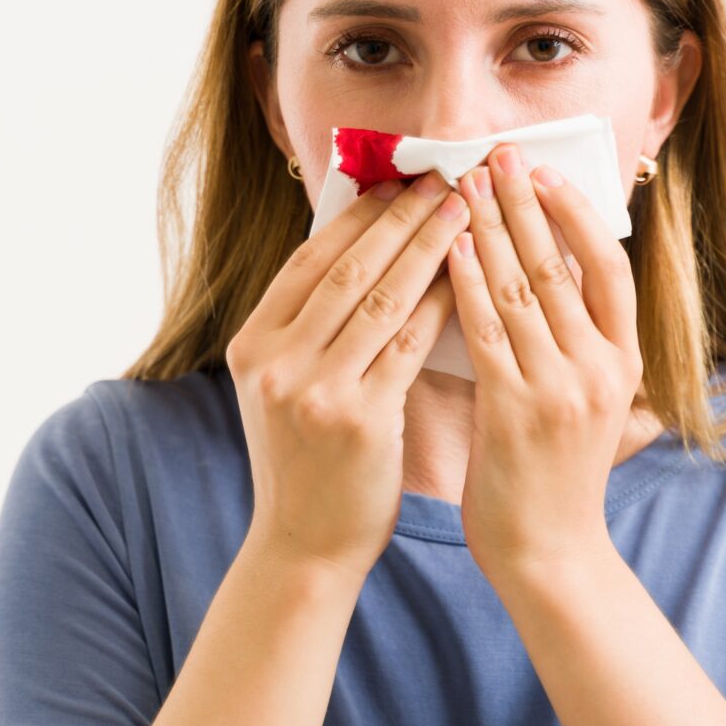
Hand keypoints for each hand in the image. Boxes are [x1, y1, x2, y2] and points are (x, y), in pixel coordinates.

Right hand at [226, 170, 467, 586]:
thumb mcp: (285, 388)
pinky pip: (409, 345)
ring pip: (382, 298)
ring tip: (468, 211)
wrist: (303, 547)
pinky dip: (441, 305)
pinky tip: (473, 277)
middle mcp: (275, 362)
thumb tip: (364, 250)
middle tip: (446, 179)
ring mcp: (313, 391)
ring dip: (430, 248)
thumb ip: (311, 329)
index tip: (401, 181)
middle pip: (349, 269)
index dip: (360, 215)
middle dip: (402, 218)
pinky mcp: (358, 420)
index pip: (311, 259)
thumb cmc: (307, 463)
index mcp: (253, 345)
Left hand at [446, 141, 643, 579]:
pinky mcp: (516, 410)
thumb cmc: (554, 483)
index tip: (548, 175)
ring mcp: (562, 388)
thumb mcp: (585, 411)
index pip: (611, 271)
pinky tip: (449, 249)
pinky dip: (468, 284)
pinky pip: (489, 332)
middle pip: (563, 266)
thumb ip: (572, 354)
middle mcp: (600, 369)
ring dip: (493, 229)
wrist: (550, 556)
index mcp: (623, 366)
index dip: (578, 217)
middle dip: (528, 205)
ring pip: (525, 289)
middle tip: (499, 155)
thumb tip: (540, 292)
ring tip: (465, 185)